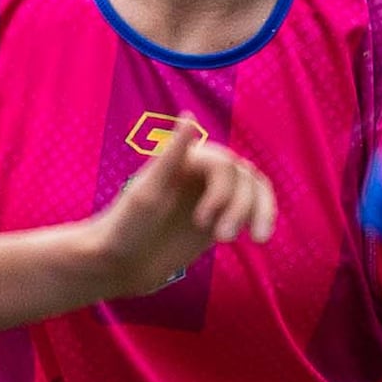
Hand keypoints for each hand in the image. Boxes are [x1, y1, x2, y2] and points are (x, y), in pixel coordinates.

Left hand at [80, 133, 276, 300]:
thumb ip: (172, 156)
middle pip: (245, 178)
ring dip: (260, 214)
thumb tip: (188, 117)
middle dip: (242, 207)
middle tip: (223, 238)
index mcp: (186, 162)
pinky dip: (262, 219)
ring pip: (255, 193)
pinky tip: (259, 237)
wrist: (118, 265)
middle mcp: (202, 176)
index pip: (226, 165)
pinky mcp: (219, 220)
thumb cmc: (125, 227)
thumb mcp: (147, 192)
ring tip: (257, 241)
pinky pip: (253, 212)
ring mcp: (213, 198)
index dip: (223, 192)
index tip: (202, 221)